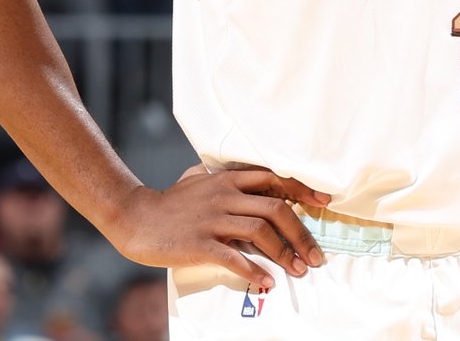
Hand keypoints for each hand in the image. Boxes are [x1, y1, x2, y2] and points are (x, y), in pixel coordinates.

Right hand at [108, 167, 329, 289]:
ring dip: (284, 252)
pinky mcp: (200, 243)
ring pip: (261, 231)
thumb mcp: (198, 180)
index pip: (275, 179)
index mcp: (229, 179)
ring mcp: (213, 219)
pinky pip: (234, 257)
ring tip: (298, 271)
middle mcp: (225, 195)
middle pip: (276, 208)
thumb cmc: (169, 202)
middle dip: (301, 233)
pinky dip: (254, 270)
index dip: (303, 190)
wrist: (136, 218)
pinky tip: (267, 282)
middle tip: (314, 255)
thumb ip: (222, 179)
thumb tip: (241, 178)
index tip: (323, 203)